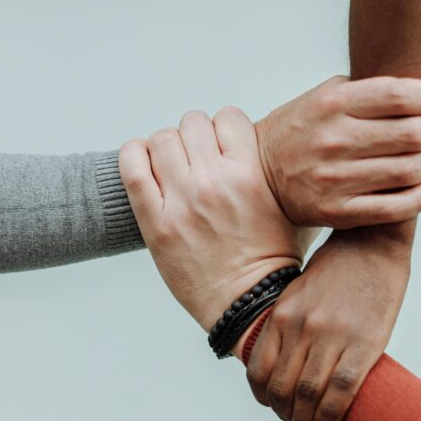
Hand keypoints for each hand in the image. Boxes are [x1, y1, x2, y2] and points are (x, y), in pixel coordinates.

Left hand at [119, 107, 313, 331]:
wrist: (247, 304)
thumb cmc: (272, 258)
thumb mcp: (289, 205)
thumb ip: (272, 170)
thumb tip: (261, 141)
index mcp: (250, 174)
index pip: (229, 117)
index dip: (225, 129)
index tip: (223, 146)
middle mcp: (214, 182)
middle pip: (193, 123)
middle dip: (196, 137)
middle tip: (197, 159)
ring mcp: (182, 202)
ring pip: (162, 139)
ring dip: (166, 147)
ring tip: (172, 166)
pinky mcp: (156, 223)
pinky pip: (132, 169)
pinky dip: (133, 156)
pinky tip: (143, 163)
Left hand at [245, 225, 412, 420]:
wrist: (374, 241)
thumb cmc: (339, 269)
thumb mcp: (300, 293)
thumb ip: (289, 325)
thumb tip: (284, 363)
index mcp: (282, 314)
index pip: (259, 371)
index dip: (263, 397)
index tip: (275, 407)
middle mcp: (301, 326)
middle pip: (282, 388)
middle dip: (286, 414)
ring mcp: (331, 335)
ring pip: (309, 394)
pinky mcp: (363, 342)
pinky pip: (342, 389)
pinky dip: (331, 414)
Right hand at [255, 76, 420, 228]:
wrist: (261, 178)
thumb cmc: (302, 132)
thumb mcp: (322, 97)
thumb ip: (366, 90)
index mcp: (332, 105)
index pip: (400, 95)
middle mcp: (333, 140)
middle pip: (413, 133)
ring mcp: (335, 179)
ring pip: (411, 170)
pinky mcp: (338, 212)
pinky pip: (397, 207)